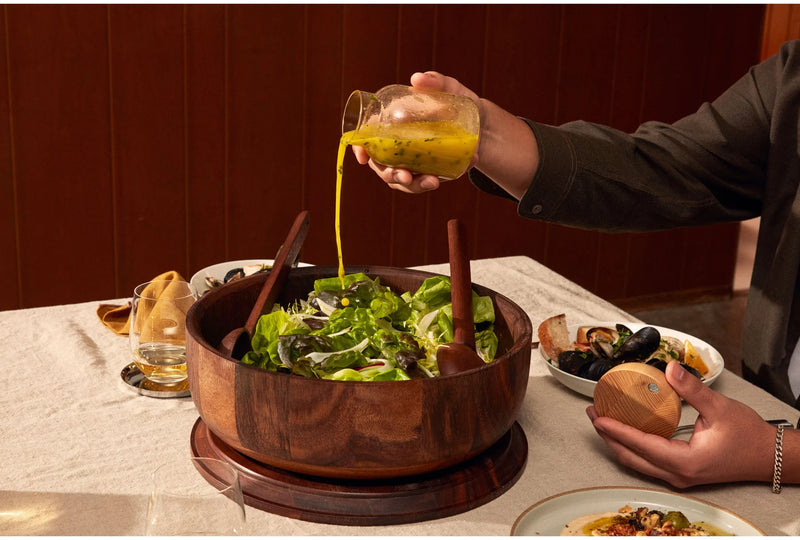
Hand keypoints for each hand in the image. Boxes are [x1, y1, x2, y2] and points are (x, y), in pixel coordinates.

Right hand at [351, 71, 481, 193]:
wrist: (480, 123)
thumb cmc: (457, 101)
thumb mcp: (450, 88)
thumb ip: (435, 81)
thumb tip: (417, 79)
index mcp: (391, 123)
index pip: (366, 137)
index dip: (360, 149)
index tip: (364, 159)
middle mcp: (396, 145)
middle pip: (381, 166)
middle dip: (391, 175)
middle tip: (407, 177)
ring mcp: (410, 162)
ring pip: (401, 181)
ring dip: (414, 185)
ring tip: (433, 181)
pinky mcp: (425, 172)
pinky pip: (423, 183)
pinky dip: (433, 182)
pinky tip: (446, 177)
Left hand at [586, 361, 775, 487]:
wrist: (768, 456)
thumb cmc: (748, 436)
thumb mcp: (720, 407)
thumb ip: (692, 389)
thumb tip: (669, 368)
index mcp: (685, 462)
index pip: (641, 445)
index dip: (616, 430)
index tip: (598, 417)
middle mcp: (678, 474)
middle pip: (630, 458)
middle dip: (608, 436)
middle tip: (593, 413)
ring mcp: (678, 477)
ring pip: (636, 462)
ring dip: (617, 442)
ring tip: (602, 419)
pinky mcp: (680, 473)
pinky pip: (647, 462)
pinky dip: (631, 446)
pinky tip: (625, 429)